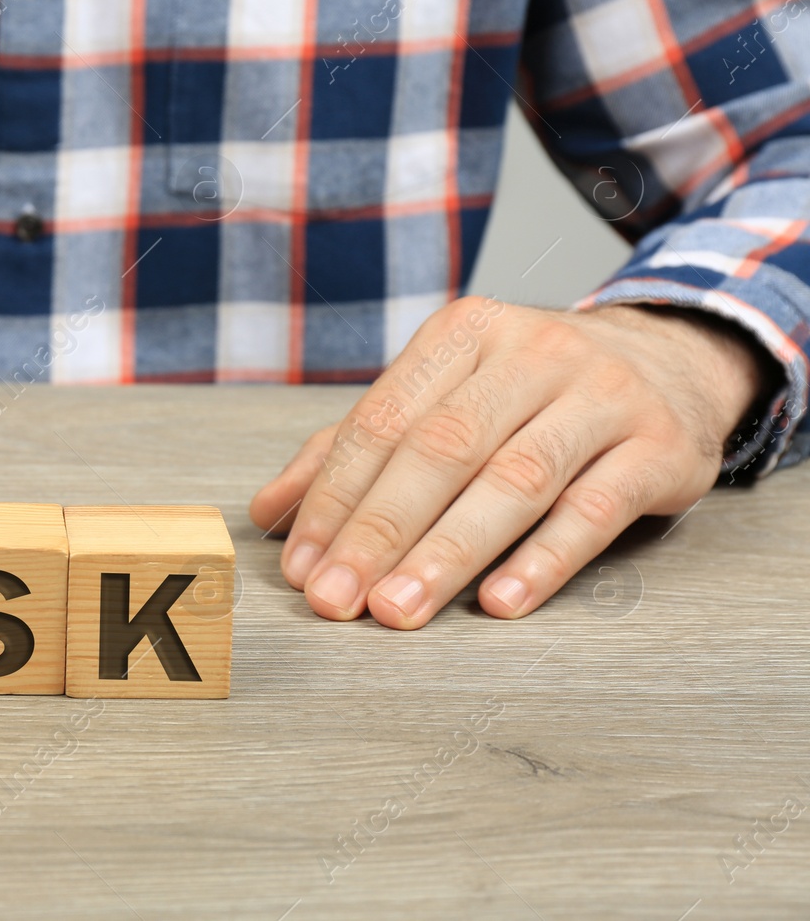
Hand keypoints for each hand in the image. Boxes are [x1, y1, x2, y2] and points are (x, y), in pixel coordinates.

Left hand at [248, 297, 770, 628]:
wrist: (674, 359)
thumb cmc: (534, 390)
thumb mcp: (445, 396)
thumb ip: (356, 448)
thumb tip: (269, 511)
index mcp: (464, 334)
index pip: (383, 421)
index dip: (334, 497)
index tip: (300, 566)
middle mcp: (533, 352)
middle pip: (440, 450)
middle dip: (378, 531)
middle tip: (335, 598)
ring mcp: (603, 395)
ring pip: (513, 481)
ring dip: (447, 553)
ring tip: (397, 610)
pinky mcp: (660, 446)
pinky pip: (595, 509)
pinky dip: (544, 560)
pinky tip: (500, 603)